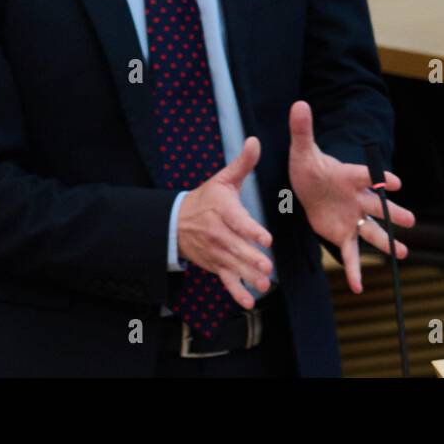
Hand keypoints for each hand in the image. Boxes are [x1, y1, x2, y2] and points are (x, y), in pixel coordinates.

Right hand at [175, 136, 274, 309]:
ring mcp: (216, 251)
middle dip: (251, 258)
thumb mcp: (222, 179)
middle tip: (267, 266)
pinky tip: (249, 302)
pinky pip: (226, 280)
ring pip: (233, 266)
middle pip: (236, 247)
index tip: (266, 238)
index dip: (251, 230)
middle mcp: (218, 233)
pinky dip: (236, 292)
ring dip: (248, 277)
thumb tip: (255, 140)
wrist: (177, 222)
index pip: (238, 221)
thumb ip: (242, 164)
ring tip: (265, 284)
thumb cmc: (206, 199)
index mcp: (222, 209)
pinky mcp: (215, 265)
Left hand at [287, 100, 414, 293]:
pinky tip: (358, 286)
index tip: (395, 182)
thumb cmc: (308, 166)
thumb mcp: (301, 149)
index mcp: (348, 176)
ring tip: (402, 254)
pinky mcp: (341, 234)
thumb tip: (298, 103)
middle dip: (394, 213)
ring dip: (386, 242)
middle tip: (410, 220)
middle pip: (378, 206)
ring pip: (372, 232)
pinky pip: (350, 254)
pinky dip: (354, 270)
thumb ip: (302, 129)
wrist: (306, 186)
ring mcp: (352, 218)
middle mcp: (356, 198)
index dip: (381, 178)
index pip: (367, 176)